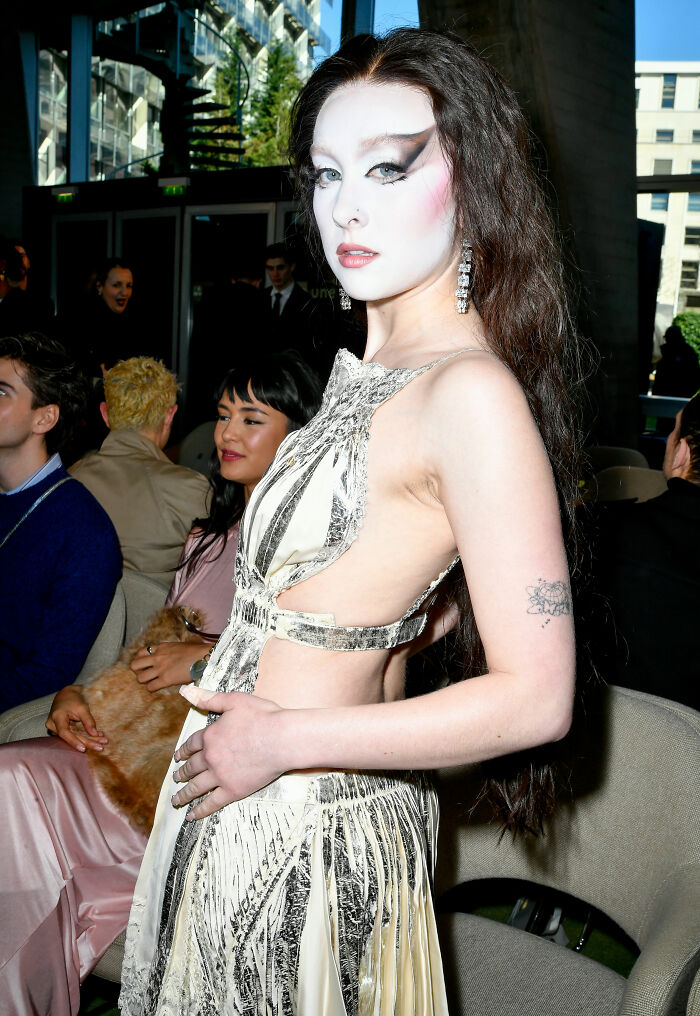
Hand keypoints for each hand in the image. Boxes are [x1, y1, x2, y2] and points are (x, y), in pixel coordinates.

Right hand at [46, 684, 108, 752]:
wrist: (66, 694)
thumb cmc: (73, 699)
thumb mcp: (82, 707)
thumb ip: (88, 720)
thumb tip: (95, 734)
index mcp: (56, 717)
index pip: (64, 732)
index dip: (74, 741)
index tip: (84, 749)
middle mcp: (53, 725)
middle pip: (71, 737)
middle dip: (87, 742)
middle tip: (101, 747)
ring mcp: (57, 728)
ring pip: (74, 737)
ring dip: (89, 740)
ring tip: (102, 742)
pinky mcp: (63, 729)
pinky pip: (74, 735)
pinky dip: (86, 736)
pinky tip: (97, 738)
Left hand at [130, 641, 206, 690]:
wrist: (204, 657)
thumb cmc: (196, 651)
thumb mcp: (179, 645)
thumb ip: (170, 650)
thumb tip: (170, 654)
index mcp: (161, 647)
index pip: (140, 652)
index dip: (139, 659)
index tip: (144, 664)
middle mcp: (157, 657)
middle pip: (135, 665)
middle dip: (138, 671)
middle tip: (144, 674)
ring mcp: (160, 668)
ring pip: (140, 678)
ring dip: (145, 681)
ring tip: (151, 681)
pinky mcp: (165, 679)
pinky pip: (150, 687)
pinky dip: (152, 688)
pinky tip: (158, 687)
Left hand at [171, 686, 283, 819]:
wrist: (281, 738)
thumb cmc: (263, 717)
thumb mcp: (234, 700)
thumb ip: (209, 698)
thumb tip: (186, 691)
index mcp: (210, 735)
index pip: (192, 744)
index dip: (184, 751)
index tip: (178, 757)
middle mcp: (211, 757)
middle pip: (192, 767)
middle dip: (182, 772)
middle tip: (176, 777)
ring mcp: (220, 776)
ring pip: (196, 787)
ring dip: (184, 793)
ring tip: (176, 799)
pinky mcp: (233, 790)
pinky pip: (212, 802)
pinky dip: (200, 810)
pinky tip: (192, 814)